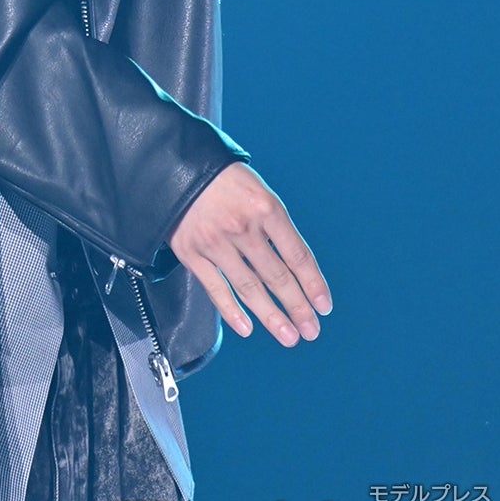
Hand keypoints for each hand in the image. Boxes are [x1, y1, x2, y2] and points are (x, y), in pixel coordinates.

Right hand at [168, 163, 331, 346]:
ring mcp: (215, 241)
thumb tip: (294, 268)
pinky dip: (231, 311)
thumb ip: (274, 226)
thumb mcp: (258, 191)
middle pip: (277, 276)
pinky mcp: (191, 251)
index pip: (297, 255)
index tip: (323, 306)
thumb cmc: (223, 179)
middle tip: (311, 330)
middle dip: (298, 307)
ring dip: (272, 317)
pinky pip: (215, 288)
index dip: (313, 284)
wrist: (175, 164)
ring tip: (289, 336)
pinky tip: (247, 328)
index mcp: (266, 207)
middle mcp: (242, 226)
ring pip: (249, 288)